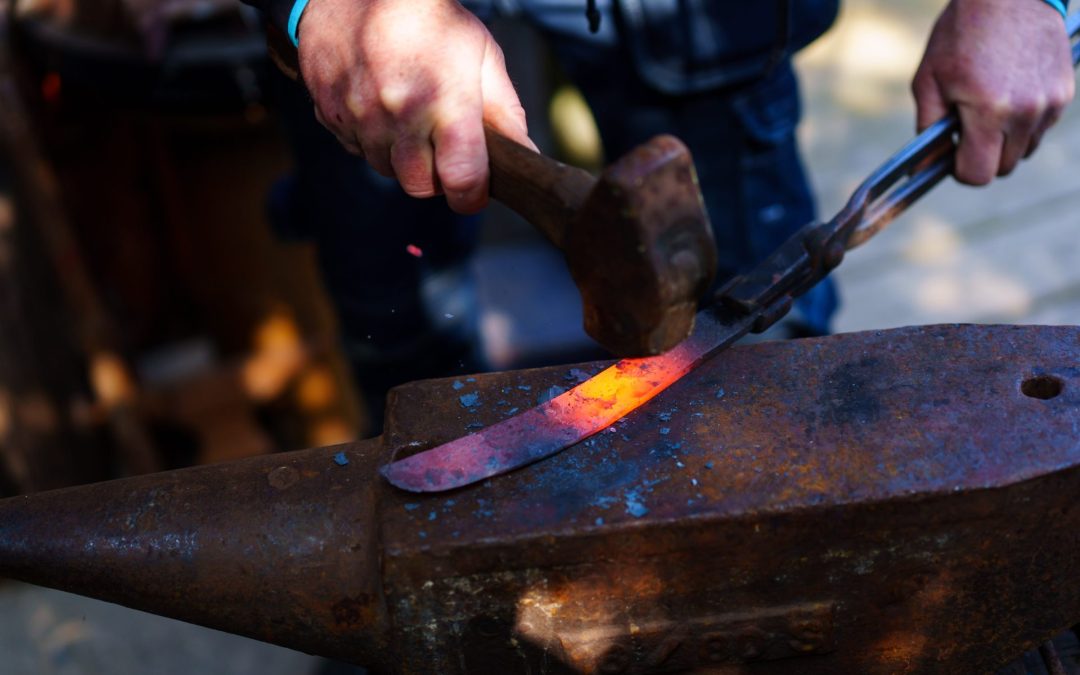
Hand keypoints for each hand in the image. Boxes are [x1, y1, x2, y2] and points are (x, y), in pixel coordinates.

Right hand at [297, 0, 532, 212]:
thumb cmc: (431, 19)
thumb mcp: (481, 55)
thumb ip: (504, 111)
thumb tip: (524, 156)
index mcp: (446, 100)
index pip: (460, 180)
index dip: (470, 196)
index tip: (472, 191)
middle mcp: (400, 112)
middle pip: (419, 186)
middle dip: (434, 179)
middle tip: (440, 152)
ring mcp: (359, 113)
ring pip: (384, 168)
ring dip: (400, 156)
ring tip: (408, 117)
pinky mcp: (328, 109)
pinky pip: (353, 146)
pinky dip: (369, 138)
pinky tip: (378, 106)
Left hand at [912, 0, 1073, 184]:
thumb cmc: (960, 34)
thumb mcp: (928, 80)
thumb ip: (927, 128)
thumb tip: (925, 168)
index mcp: (988, 111)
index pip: (978, 174)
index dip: (959, 169)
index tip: (952, 153)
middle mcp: (1025, 112)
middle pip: (1003, 167)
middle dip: (982, 156)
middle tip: (967, 128)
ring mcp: (1050, 103)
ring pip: (1024, 150)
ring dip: (1005, 140)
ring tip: (988, 107)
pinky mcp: (1064, 92)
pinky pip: (1040, 127)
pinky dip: (1024, 122)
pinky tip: (1010, 93)